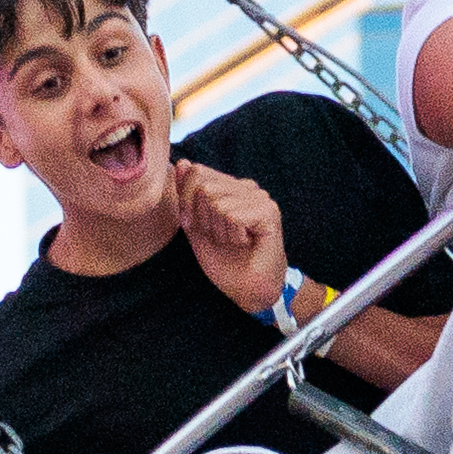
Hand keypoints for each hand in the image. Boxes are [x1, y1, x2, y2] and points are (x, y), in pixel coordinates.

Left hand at [170, 159, 288, 321]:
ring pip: (217, 201)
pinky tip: (245, 243)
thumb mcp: (195, 227)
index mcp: (230, 186)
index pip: (196, 173)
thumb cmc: (225, 261)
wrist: (248, 290)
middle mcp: (247, 187)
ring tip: (234, 242)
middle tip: (221, 239)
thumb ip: (186, 196)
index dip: (189, 205)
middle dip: (204, 220)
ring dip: (219, 231)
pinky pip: (231, 214)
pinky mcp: (269, 211)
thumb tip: (183, 163)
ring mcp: (260, 197)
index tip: (200, 229)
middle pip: (204, 187)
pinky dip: (232, 235)